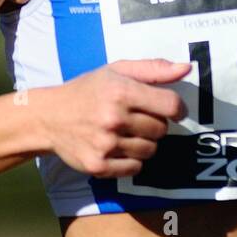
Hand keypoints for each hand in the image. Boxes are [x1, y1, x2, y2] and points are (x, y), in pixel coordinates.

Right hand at [46, 58, 190, 177]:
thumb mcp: (116, 70)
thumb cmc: (88, 90)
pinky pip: (135, 168)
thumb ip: (153, 69)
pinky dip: (131, 160)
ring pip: (150, 150)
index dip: (178, 109)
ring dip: (144, 142)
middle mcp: (114, 118)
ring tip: (125, 132)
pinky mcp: (98, 166)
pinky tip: (116, 147)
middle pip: (161, 129)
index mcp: (121, 91)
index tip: (174, 111)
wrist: (49, 117)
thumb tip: (186, 68)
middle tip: (136, 118)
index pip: (170, 105)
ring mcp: (105, 144)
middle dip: (154, 123)